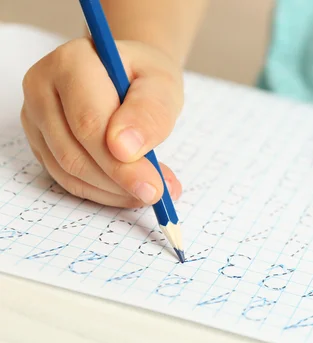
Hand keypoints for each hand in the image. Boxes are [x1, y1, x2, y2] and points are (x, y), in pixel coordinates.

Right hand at [20, 38, 182, 207]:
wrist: (126, 73)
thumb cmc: (143, 75)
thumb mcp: (162, 84)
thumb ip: (150, 112)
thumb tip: (126, 150)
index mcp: (71, 63)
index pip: (89, 124)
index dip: (121, 163)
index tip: (153, 186)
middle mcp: (42, 87)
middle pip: (74, 153)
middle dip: (120, 181)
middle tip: (156, 194)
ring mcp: (35, 117)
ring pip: (68, 171)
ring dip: (112, 190)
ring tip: (150, 190)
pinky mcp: (40, 141)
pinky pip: (66, 179)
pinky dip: (102, 191)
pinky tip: (129, 190)